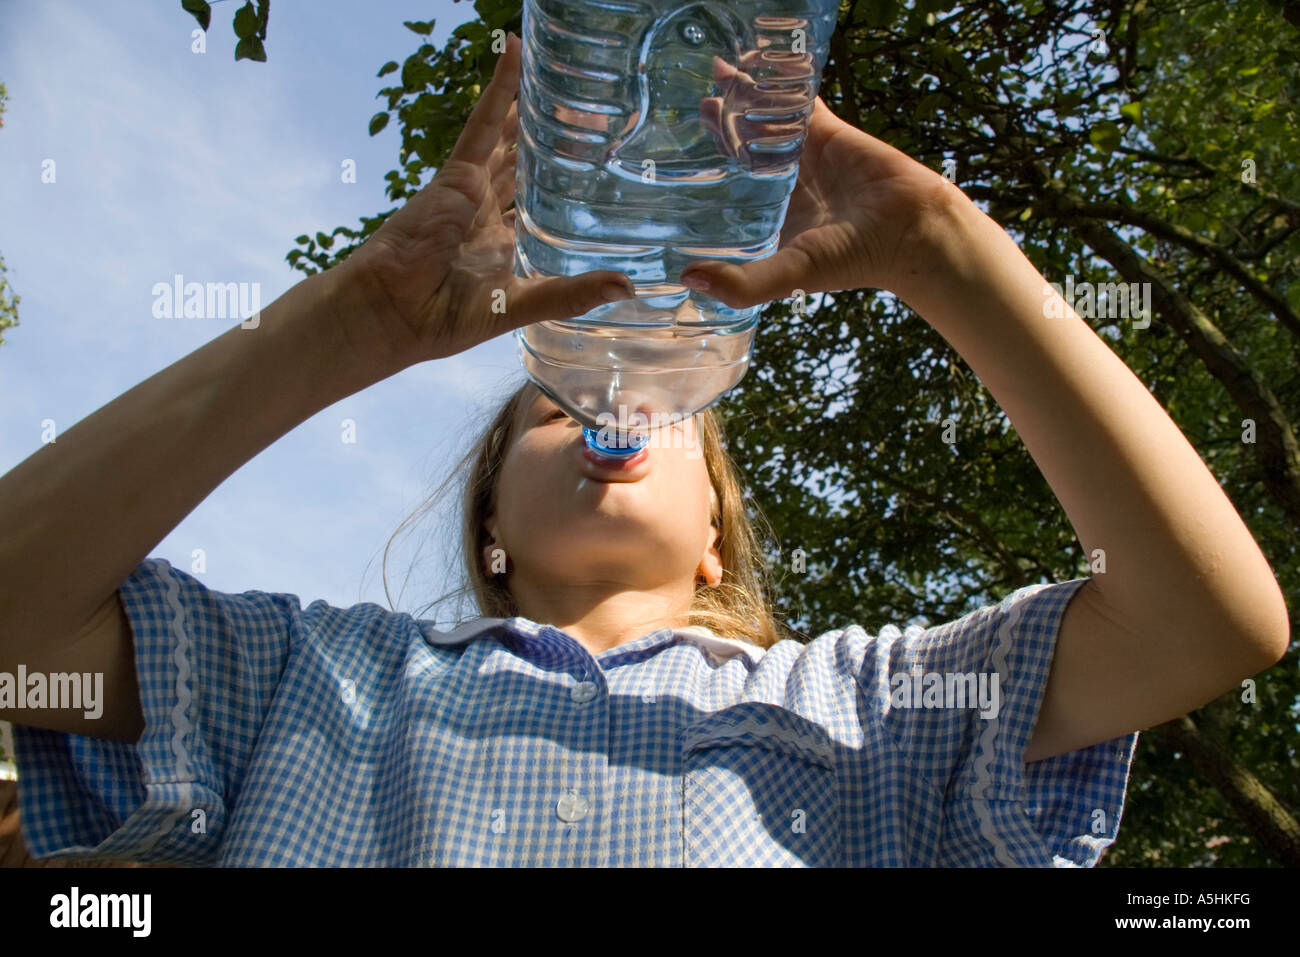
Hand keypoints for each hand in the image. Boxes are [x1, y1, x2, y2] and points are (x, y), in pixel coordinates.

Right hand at [328, 32, 635, 365]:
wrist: (393, 312)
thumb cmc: (444, 319)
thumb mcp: (521, 305)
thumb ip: (571, 294)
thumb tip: (628, 287)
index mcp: (502, 246)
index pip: (539, 210)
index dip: (564, 192)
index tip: (600, 175)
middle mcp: (489, 214)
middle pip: (527, 168)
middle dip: (557, 145)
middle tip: (593, 118)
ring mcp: (472, 190)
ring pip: (510, 139)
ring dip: (533, 110)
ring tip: (564, 81)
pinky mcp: (457, 174)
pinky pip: (482, 123)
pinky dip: (499, 90)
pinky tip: (516, 54)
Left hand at [685, 79, 963, 307]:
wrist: (911, 230)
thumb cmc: (854, 259)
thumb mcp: (791, 274)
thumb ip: (743, 283)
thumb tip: (688, 279)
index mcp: (771, 217)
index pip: (729, 189)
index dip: (706, 169)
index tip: (679, 150)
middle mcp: (785, 185)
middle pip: (744, 146)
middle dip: (722, 124)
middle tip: (700, 102)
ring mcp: (807, 156)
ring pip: (768, 119)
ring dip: (746, 98)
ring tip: (721, 74)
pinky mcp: (829, 132)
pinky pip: (801, 101)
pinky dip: (784, 82)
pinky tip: (763, 63)